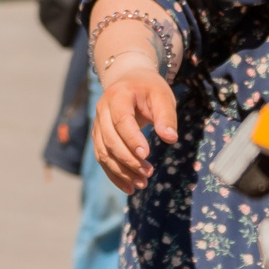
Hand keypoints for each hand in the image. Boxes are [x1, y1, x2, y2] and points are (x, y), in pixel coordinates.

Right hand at [92, 64, 178, 192]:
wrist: (128, 80)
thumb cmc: (149, 89)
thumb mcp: (162, 96)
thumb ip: (166, 116)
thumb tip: (171, 139)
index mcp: (118, 96)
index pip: (121, 120)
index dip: (131, 139)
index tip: (147, 155)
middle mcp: (102, 110)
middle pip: (110, 140)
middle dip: (128, 160)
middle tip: (148, 173)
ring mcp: (97, 125)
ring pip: (103, 153)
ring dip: (121, 171)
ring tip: (142, 184)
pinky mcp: (99, 137)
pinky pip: (102, 159)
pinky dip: (114, 175)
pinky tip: (129, 187)